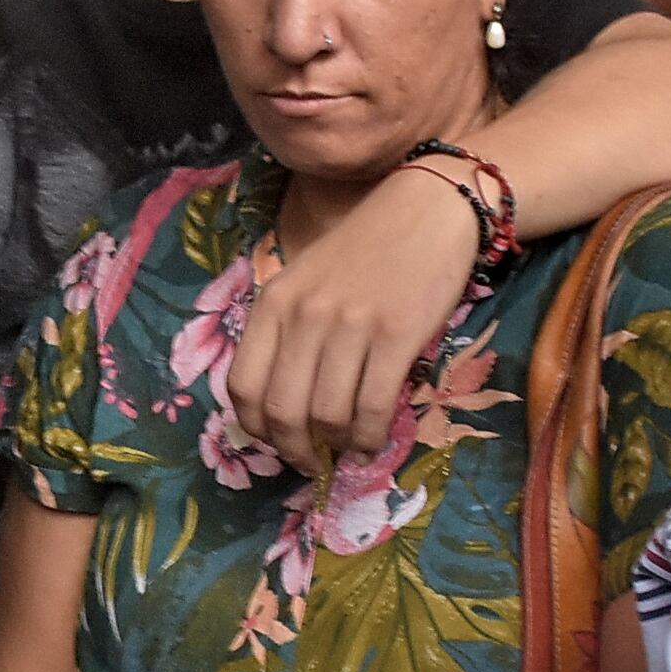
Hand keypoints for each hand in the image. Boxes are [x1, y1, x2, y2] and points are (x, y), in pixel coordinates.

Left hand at [226, 168, 478, 473]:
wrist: (427, 209)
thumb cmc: (365, 250)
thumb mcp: (306, 282)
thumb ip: (288, 334)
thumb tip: (286, 411)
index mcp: (273, 304)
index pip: (243, 387)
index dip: (258, 430)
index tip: (279, 442)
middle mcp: (304, 315)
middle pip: (283, 411)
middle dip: (296, 451)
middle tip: (314, 462)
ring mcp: (350, 325)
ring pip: (329, 416)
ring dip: (339, 447)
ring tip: (351, 449)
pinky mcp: (396, 335)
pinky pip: (373, 407)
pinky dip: (371, 438)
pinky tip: (375, 442)